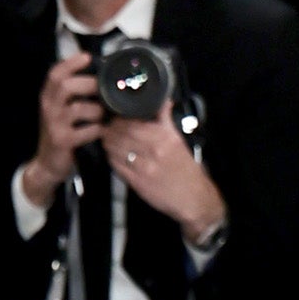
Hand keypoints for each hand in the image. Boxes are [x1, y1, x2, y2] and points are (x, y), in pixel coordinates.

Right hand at [18, 47, 108, 206]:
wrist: (48, 164)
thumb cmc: (61, 131)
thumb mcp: (61, 109)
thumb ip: (73, 93)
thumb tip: (101, 74)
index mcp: (48, 97)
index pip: (55, 73)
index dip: (71, 63)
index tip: (87, 57)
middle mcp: (48, 108)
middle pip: (66, 86)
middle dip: (89, 85)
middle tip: (104, 90)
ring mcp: (54, 125)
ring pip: (79, 108)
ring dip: (98, 111)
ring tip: (104, 116)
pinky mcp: (63, 141)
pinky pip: (87, 131)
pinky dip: (99, 130)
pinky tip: (102, 131)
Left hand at [103, 113, 225, 239]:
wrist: (192, 197)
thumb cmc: (185, 168)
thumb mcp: (178, 140)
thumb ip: (166, 121)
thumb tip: (164, 102)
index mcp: (164, 137)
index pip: (133, 123)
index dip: (119, 120)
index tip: (115, 118)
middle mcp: (154, 151)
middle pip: (122, 135)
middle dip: (110, 130)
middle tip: (106, 128)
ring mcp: (144, 167)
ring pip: (117, 150)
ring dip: (108, 144)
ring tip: (106, 140)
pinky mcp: (137, 182)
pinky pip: (118, 167)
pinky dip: (111, 159)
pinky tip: (111, 155)